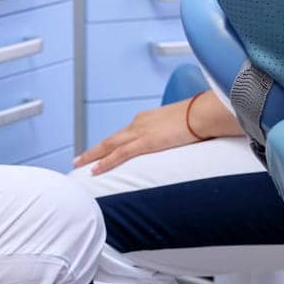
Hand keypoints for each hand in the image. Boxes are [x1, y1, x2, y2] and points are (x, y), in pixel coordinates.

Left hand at [74, 95, 211, 175]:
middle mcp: (139, 123)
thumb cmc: (198, 117)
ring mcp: (141, 132)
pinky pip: (120, 154)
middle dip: (94, 149)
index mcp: (147, 118)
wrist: (203, 113)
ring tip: (79, 164)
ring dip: (93, 155)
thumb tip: (176, 142)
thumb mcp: (180, 125)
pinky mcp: (146, 142)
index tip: (101, 150)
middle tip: (79, 158)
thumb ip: (173, 133)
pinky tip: (95, 169)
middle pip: (111, 139)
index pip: (124, 133)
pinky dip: (105, 162)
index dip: (111, 144)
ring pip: (109, 145)